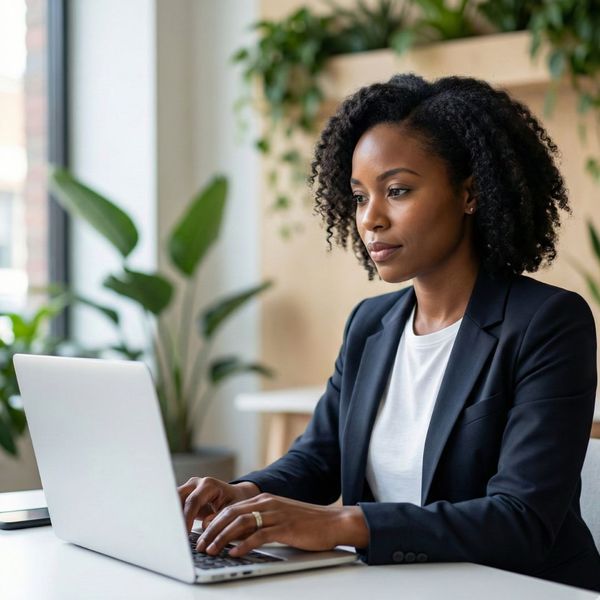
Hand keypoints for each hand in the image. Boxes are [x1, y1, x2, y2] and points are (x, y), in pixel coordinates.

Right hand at [177, 477, 259, 531]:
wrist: (236, 496)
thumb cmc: (236, 502)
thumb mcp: (232, 510)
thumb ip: (219, 517)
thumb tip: (204, 527)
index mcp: (208, 485)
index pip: (193, 501)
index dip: (187, 518)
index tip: (184, 533)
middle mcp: (196, 484)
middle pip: (178, 497)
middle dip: (174, 516)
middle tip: (172, 534)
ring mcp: (189, 489)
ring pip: (173, 501)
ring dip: (172, 517)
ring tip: (172, 534)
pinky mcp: (185, 497)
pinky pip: (175, 507)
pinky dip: (174, 518)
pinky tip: (174, 532)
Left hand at [195, 493, 368, 556]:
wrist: (332, 522)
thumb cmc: (306, 523)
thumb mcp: (278, 518)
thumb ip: (258, 523)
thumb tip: (235, 536)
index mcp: (263, 499)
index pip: (231, 508)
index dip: (213, 522)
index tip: (201, 535)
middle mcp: (267, 503)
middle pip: (231, 514)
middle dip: (212, 530)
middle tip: (199, 545)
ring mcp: (275, 514)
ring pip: (241, 523)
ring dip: (222, 537)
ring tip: (211, 550)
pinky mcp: (284, 527)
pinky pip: (259, 535)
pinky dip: (244, 545)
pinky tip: (234, 553)